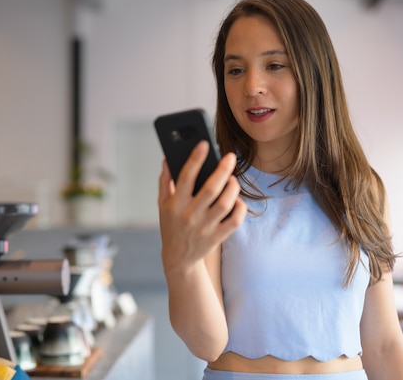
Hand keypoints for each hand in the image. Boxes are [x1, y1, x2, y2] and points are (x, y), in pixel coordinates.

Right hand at [158, 141, 246, 274]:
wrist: (179, 259)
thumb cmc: (171, 225)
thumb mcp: (162, 205)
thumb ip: (165, 181)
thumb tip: (167, 158)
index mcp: (175, 204)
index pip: (185, 177)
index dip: (195, 159)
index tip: (204, 144)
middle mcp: (190, 215)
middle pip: (210, 189)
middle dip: (222, 170)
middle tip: (230, 157)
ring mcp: (205, 227)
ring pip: (225, 203)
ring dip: (232, 188)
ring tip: (233, 179)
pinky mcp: (217, 237)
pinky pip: (234, 221)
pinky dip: (239, 208)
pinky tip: (237, 199)